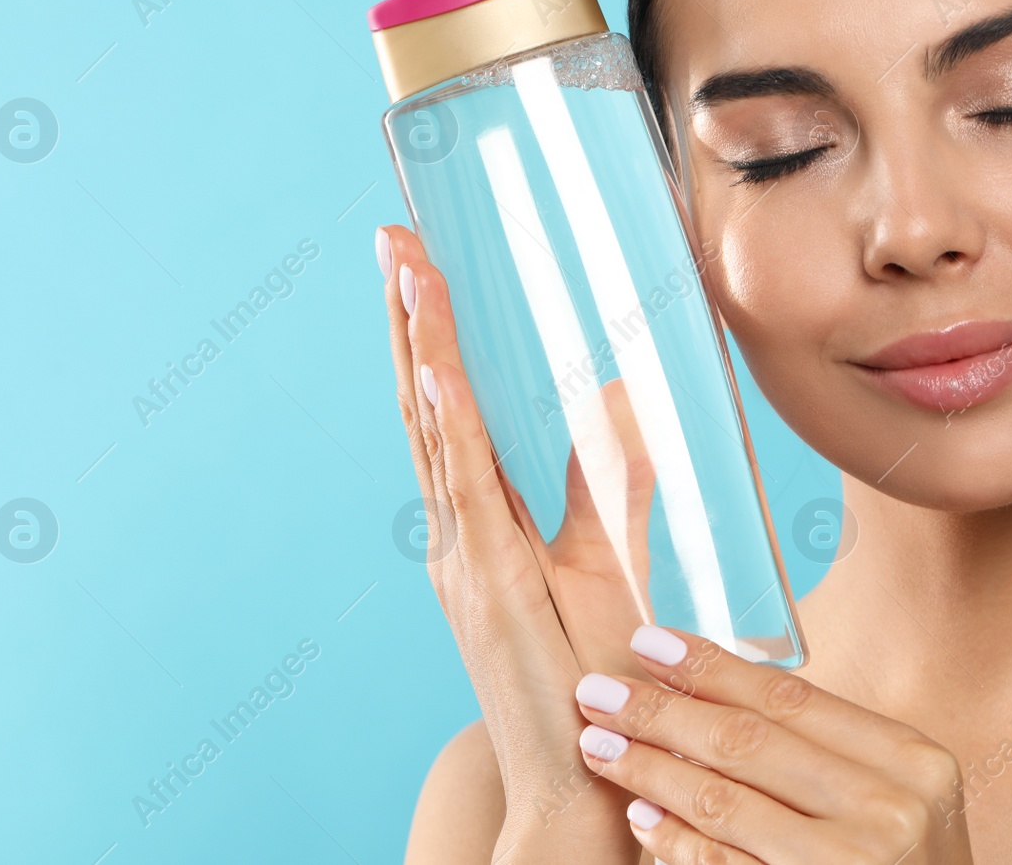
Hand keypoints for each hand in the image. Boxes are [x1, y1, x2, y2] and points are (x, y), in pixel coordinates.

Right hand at [379, 224, 656, 857]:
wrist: (580, 774)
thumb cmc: (589, 674)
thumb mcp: (603, 559)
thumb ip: (607, 483)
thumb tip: (620, 404)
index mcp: (475, 522)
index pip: (447, 408)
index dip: (428, 335)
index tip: (417, 264)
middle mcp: (454, 530)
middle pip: (424, 404)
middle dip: (406, 318)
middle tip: (392, 237)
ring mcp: (460, 553)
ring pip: (434, 430)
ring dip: (418, 345)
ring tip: (407, 269)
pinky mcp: (482, 579)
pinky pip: (459, 485)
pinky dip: (443, 420)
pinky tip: (433, 363)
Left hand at [572, 624, 975, 863]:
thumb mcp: (896, 799)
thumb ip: (827, 751)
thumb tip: (710, 691)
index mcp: (912, 761)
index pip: (790, 698)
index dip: (710, 666)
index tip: (647, 641)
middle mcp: (889, 810)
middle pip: (748, 742)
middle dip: (660, 712)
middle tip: (598, 691)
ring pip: (724, 802)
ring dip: (650, 770)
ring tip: (599, 745)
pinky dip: (676, 840)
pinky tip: (641, 816)